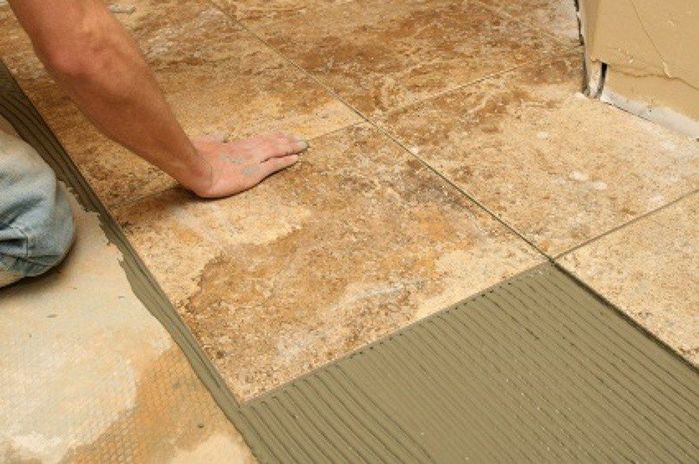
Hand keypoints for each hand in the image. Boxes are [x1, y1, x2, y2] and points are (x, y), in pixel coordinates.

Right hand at [190, 132, 307, 197]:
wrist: (195, 168)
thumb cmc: (196, 156)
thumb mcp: (205, 142)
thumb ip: (216, 139)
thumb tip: (222, 135)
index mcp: (236, 145)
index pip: (259, 139)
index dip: (272, 137)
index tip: (282, 134)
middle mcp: (247, 150)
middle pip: (271, 142)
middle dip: (287, 140)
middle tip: (300, 139)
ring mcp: (252, 160)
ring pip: (276, 150)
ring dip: (291, 147)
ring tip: (303, 145)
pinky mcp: (254, 172)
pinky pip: (274, 165)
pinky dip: (286, 161)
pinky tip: (296, 158)